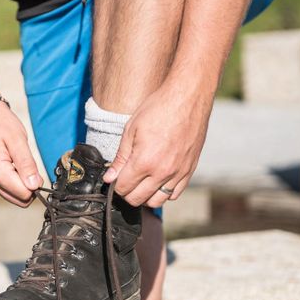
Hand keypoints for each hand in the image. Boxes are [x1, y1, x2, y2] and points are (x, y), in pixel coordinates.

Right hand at [0, 101, 42, 205]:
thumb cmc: (1, 124)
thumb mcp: (18, 140)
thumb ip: (27, 164)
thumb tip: (35, 186)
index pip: (24, 195)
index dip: (35, 184)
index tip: (35, 168)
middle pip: (20, 200)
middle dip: (30, 187)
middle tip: (30, 166)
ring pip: (15, 197)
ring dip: (23, 184)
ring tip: (20, 163)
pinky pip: (8, 190)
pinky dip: (16, 182)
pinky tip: (14, 166)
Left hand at [102, 86, 211, 207]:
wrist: (187, 98)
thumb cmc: (157, 109)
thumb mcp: (131, 130)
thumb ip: (120, 158)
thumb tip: (109, 177)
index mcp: (144, 161)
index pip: (123, 188)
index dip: (114, 185)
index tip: (113, 177)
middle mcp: (162, 172)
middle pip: (138, 199)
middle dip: (126, 193)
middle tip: (124, 181)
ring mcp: (178, 173)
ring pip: (156, 201)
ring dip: (144, 197)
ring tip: (139, 183)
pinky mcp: (189, 170)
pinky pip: (174, 194)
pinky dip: (163, 193)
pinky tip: (157, 182)